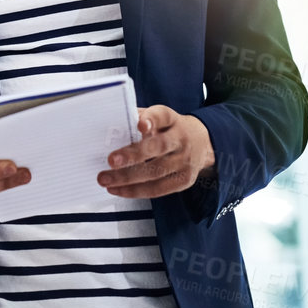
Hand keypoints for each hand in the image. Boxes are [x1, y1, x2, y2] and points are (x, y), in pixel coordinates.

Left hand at [99, 106, 214, 198]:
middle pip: (158, 147)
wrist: (202, 142)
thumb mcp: (158, 118)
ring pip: (155, 172)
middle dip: (133, 155)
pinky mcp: (185, 180)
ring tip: (106, 180)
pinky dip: (135, 191)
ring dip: (127, 178)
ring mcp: (185, 161)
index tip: (140, 124)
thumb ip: (138, 119)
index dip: (151, 120)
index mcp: (171, 119)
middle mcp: (181, 139)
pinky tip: (118, 189)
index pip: (161, 116)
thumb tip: (110, 129)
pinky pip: (158, 189)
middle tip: (111, 161)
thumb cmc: (168, 129)